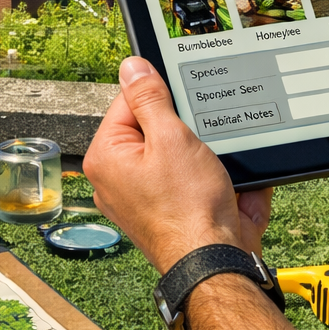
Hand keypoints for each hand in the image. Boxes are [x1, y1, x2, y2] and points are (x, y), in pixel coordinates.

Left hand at [85, 57, 272, 271]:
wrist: (216, 262)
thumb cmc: (189, 210)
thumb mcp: (172, 138)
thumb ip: (150, 98)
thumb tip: (133, 67)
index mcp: (106, 157)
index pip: (129, 102)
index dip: (163, 97)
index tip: (184, 102)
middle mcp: (117, 179)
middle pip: (155, 129)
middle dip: (186, 130)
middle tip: (200, 143)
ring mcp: (143, 197)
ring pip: (177, 154)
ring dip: (203, 155)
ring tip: (212, 171)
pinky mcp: (169, 211)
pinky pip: (191, 181)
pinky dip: (211, 178)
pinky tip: (222, 187)